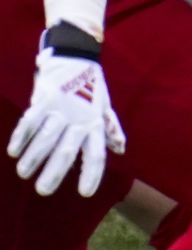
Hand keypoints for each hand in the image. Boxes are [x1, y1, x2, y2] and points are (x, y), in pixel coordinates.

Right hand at [8, 35, 126, 196]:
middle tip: (43, 191)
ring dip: (33, 159)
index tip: (84, 193)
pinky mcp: (43, 100)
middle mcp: (79, 119)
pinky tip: (14, 152)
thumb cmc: (91, 87)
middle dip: (54, 173)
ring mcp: (60, 109)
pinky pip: (30, 122)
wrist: (76, 56)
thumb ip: (110, 129)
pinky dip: (21, 137)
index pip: (96, 154)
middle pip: (66, 152)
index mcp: (95, 124)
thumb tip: (119, 149)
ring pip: (45, 140)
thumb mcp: (105, 106)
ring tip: (24, 174)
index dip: (91, 174)